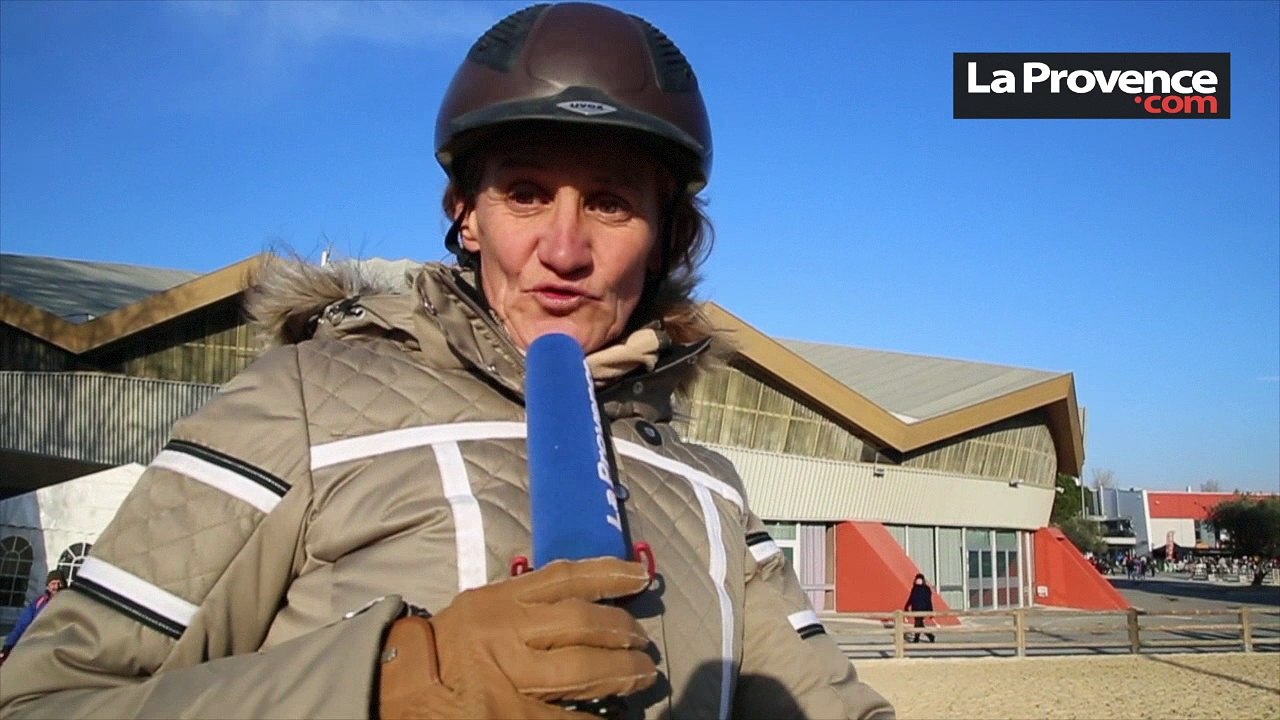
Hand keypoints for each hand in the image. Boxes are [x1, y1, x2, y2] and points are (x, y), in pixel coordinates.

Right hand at [380, 557, 656, 718]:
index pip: (564, 578)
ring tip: (641, 675)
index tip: (641, 576)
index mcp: (500, 600)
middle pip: (582, 622)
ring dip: (620, 672)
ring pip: (582, 669)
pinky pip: (564, 718)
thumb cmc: (444, 648)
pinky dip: (592, 719)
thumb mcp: (480, 609)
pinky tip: (611, 718)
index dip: (609, 574)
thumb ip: (523, 601)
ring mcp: (509, 676)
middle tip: (643, 641)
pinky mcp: (507, 715)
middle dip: (622, 631)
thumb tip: (582, 597)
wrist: (395, 689)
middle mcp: (506, 631)